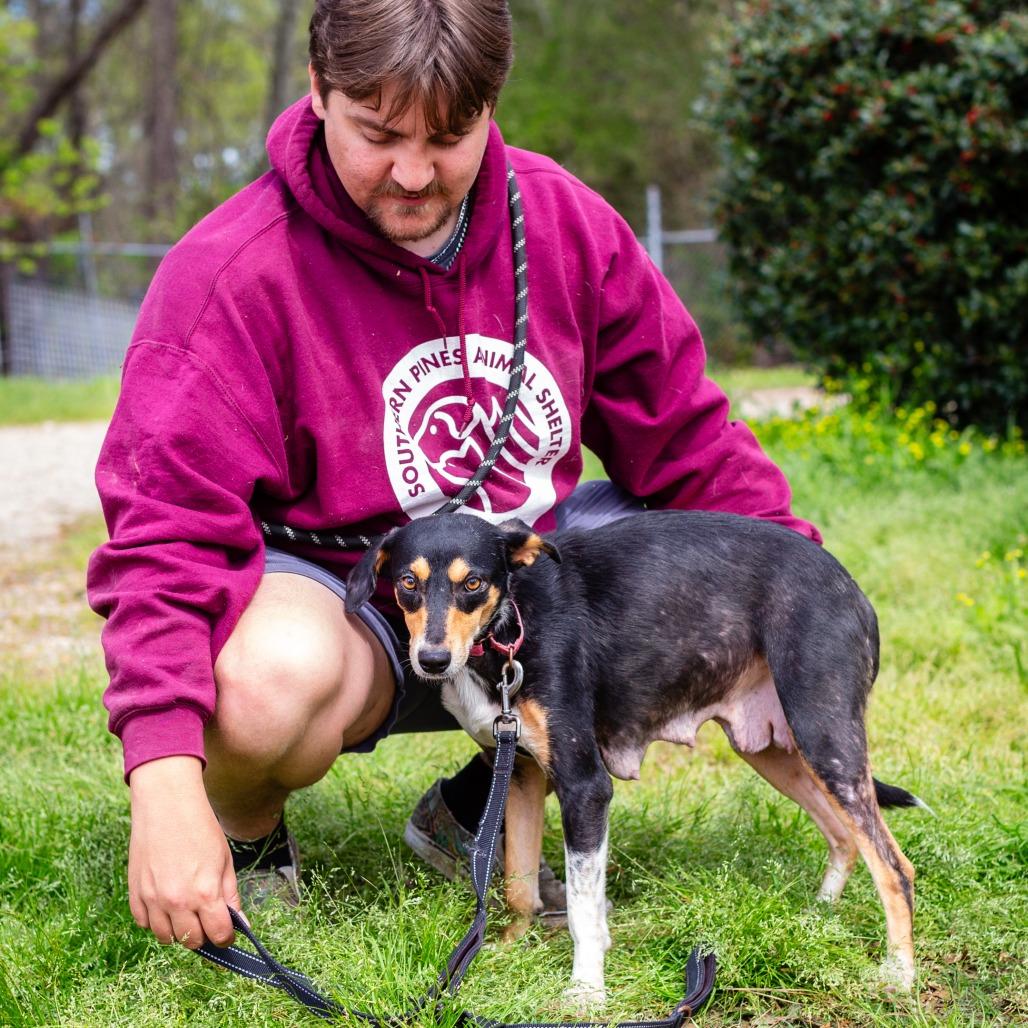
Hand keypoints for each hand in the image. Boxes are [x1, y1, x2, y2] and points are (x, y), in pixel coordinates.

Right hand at [128, 755, 241, 949]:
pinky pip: (144, 924)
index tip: (227, 931)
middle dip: (204, 935)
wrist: (167, 804)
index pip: (218, 935)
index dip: (226, 936)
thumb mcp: (225, 859)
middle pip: (192, 941)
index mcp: (205, 892)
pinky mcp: (135, 894)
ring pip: (166, 938)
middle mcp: (178, 902)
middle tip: (207, 918)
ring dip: (179, 930)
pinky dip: (156, 921)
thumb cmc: (200, 828)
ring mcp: (153, 900)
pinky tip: (166, 904)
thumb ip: (231, 894)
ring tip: (186, 911)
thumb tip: (241, 923)